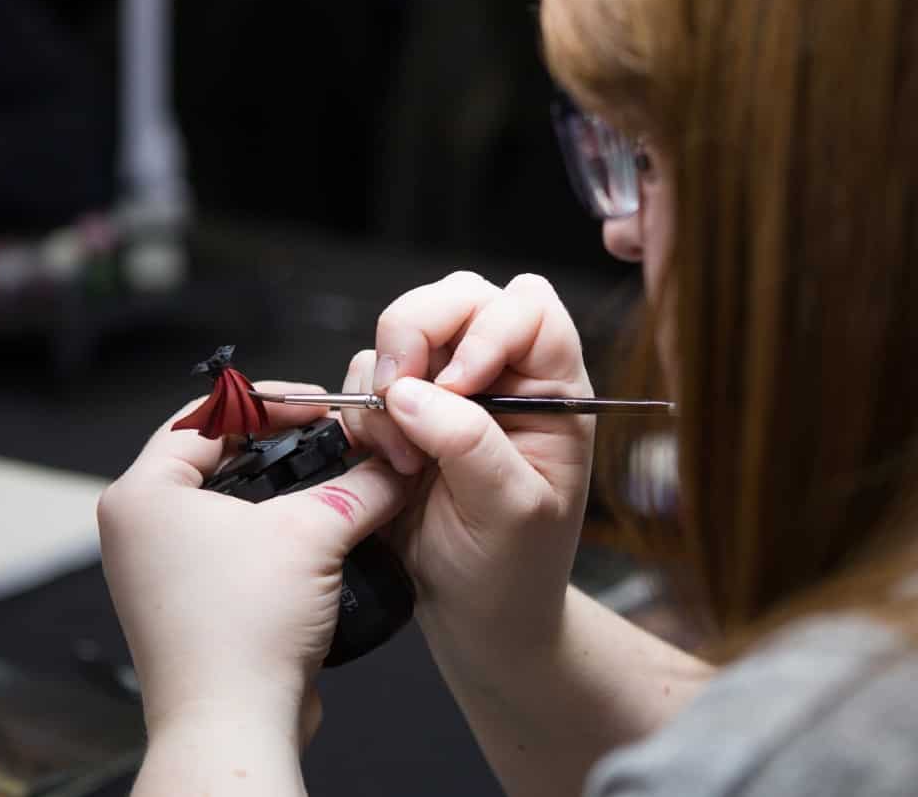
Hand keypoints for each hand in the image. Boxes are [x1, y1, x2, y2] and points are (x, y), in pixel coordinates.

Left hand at [98, 384, 409, 740]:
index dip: (274, 401)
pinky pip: (235, 544)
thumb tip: (395, 466)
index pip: (209, 413)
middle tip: (333, 438)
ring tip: (335, 482)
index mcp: (142, 493)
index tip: (323, 406)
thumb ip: (362, 486)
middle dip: (284, 443)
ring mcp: (161, 567)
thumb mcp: (313, 533)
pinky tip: (321, 534)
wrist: (233, 725)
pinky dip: (276, 532)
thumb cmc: (239, 636)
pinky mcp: (190, 601)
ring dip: (286, 490)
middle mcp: (140, 527)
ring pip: (230, 501)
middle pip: (218, 453)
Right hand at [341, 272, 595, 661]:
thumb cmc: (516, 569)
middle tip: (403, 396)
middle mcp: (502, 375)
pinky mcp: (401, 411)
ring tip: (406, 459)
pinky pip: (366, 376)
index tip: (460, 385)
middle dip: (418, 336)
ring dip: (388, 386)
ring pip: (403, 331)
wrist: (478, 619)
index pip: (529, 308)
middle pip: (457, 298)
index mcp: (553, 388)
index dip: (489, 329)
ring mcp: (448, 389)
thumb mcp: (513, 510)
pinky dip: (365, 413)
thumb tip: (411, 392)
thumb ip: (469, 443)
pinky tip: (390, 466)